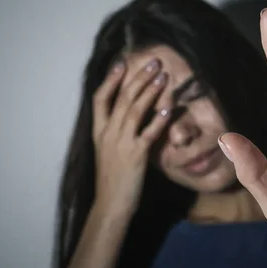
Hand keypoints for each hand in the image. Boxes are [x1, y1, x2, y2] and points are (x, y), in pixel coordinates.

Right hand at [92, 58, 170, 216]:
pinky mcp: (136, 156)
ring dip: (150, 90)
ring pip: (134, 110)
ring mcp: (121, 144)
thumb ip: (114, 132)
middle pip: (122, 98)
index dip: (111, 79)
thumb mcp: (106, 151)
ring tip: (163, 76)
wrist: (110, 205)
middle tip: (154, 62)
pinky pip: (148, 132)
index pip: (100, 98)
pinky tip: (168, 107)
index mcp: (98, 132)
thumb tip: (126, 115)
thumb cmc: (111, 179)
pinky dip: (158, 119)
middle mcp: (108, 134)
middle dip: (139, 77)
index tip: (122, 62)